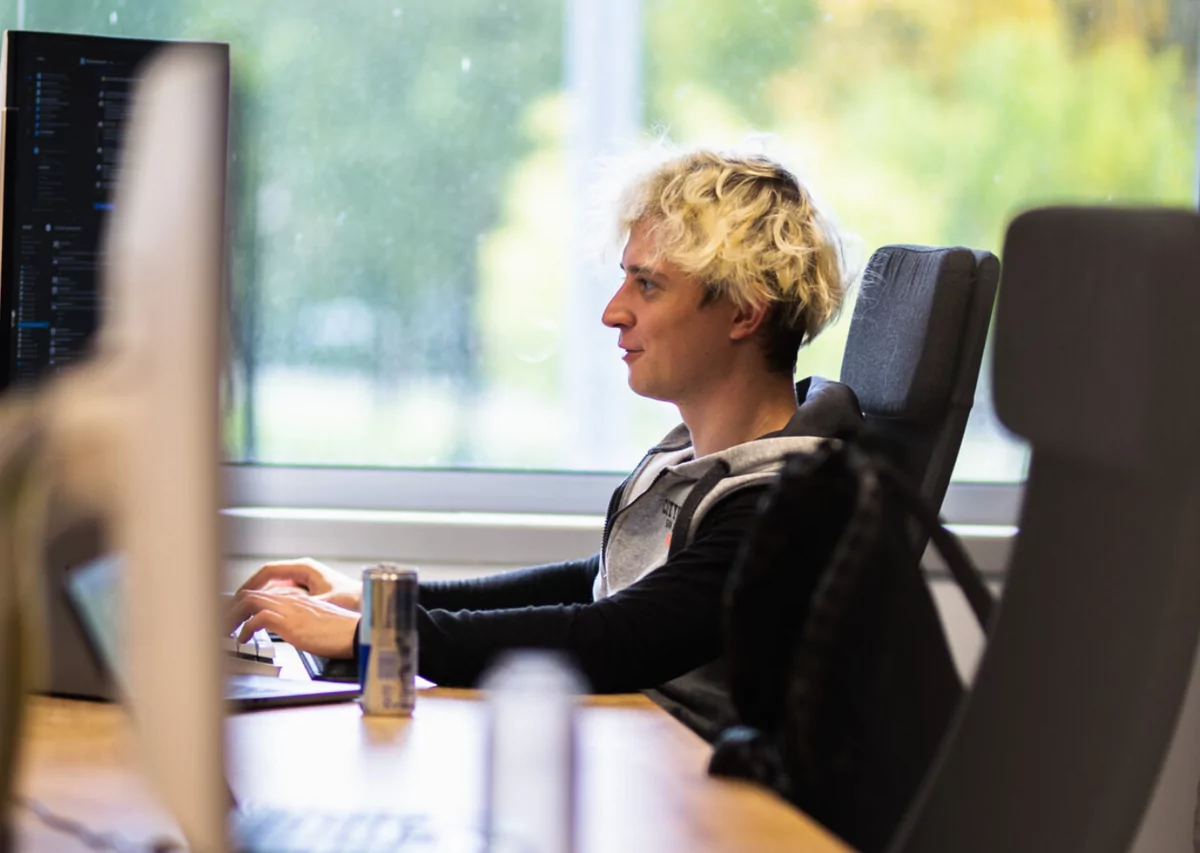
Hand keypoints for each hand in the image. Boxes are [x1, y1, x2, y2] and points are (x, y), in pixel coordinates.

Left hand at [229, 589, 358, 658]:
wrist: (356, 633)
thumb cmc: (341, 632)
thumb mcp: (316, 623)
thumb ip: (300, 621)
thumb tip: (289, 630)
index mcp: (297, 599)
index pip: (262, 593)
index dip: (242, 603)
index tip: (232, 616)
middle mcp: (290, 600)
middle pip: (250, 594)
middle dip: (230, 608)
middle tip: (220, 623)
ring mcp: (289, 609)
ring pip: (249, 602)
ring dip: (232, 616)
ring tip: (225, 631)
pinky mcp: (289, 622)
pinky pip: (257, 618)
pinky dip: (245, 628)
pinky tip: (243, 639)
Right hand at [236, 557, 362, 611]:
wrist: (370, 604)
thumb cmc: (353, 599)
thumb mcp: (323, 602)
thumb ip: (299, 606)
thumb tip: (276, 612)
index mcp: (304, 568)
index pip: (268, 571)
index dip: (250, 584)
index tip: (237, 597)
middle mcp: (303, 572)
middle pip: (268, 580)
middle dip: (250, 593)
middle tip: (235, 608)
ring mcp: (305, 581)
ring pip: (275, 588)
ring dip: (260, 600)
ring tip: (244, 614)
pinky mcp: (308, 592)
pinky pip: (283, 596)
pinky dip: (271, 604)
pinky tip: (264, 617)